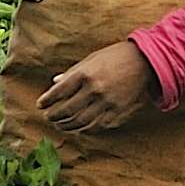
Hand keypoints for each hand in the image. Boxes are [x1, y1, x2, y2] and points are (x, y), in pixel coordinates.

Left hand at [37, 42, 158, 135]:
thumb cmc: (114, 57)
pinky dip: (86, 128)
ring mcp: (106, 101)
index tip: (40, 105)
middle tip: (48, 117)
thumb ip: (72, 73)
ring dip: (67, 126)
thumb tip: (55, 81)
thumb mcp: (90, 59)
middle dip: (54, 116)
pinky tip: (79, 127)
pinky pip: (97, 124)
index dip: (47, 100)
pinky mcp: (117, 110)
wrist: (144, 61)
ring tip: (60, 125)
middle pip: (67, 110)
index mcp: (84, 73)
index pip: (58, 92)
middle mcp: (94, 89)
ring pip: (81, 121)